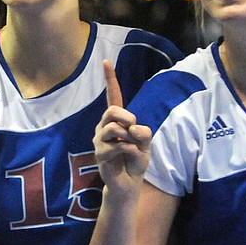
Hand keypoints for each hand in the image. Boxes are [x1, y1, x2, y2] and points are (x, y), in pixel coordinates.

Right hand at [94, 60, 151, 191]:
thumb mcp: (146, 142)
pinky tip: (131, 156)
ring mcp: (99, 140)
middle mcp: (103, 127)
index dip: (110, 80)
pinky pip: (118, 145)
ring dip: (130, 136)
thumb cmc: (135, 160)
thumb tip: (131, 128)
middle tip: (134, 129)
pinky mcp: (100, 154)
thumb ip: (144, 132)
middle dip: (127, 117)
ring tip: (133, 147)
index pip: (112, 96)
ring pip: (113, 127)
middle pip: (112, 110)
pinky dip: (131, 150)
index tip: (106, 62)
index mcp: (116, 120)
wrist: (128, 183)